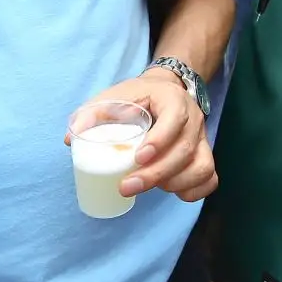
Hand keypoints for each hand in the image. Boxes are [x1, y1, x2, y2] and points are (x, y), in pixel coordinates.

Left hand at [69, 71, 216, 202]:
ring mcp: (202, 140)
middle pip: (184, 151)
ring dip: (174, 184)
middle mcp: (194, 120)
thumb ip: (92, 113)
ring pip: (201, 167)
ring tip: (147, 188)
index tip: (137, 158)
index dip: (160, 141)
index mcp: (173, 100)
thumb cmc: (139, 96)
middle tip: (126, 186)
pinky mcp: (205, 155)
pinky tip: (172, 192)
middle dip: (156, 174)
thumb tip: (72, 139)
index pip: (175, 120)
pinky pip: (210, 178)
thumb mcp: (116, 95)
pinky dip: (193, 191)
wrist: (168, 89)